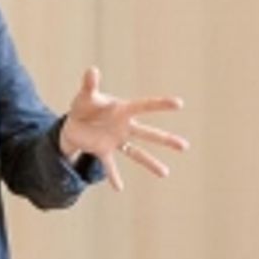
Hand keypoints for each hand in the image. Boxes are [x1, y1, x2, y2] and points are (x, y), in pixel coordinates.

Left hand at [59, 66, 188, 192]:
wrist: (73, 122)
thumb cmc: (84, 104)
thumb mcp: (85, 95)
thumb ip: (89, 84)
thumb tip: (92, 70)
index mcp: (122, 110)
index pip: (145, 106)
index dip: (161, 104)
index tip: (179, 103)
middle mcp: (124, 126)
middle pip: (148, 133)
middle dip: (166, 140)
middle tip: (185, 146)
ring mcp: (116, 140)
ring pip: (136, 152)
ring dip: (150, 163)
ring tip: (165, 173)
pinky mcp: (104, 151)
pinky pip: (110, 166)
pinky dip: (114, 176)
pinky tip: (119, 188)